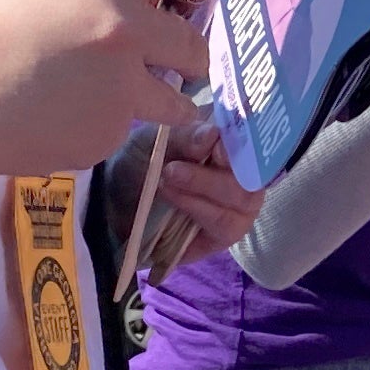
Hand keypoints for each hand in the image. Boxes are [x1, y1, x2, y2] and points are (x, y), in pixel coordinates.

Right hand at [0, 0, 213, 171]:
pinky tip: (65, 120)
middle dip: (189, 56)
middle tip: (175, 62)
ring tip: (119, 98)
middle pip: (195, 44)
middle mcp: (125, 31)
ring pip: (176, 100)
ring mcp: (122, 88)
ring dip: (164, 101)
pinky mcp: (111, 134)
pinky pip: (127, 129)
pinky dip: (106, 127)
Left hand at [147, 114, 258, 259]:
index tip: (215, 144)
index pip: (257, 140)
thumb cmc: (141, 161)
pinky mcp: (224, 234)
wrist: (112, 200)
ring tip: (166, 182)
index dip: (242, 142)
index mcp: (233, 141)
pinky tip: (173, 201)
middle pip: (253, 174)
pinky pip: (227, 226)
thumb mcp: (157, 140)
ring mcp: (238, 206)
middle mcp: (245, 173)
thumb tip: (214, 134)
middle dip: (212, 171)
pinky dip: (199, 211)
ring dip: (203, 190)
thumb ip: (185, 136)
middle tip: (171, 169)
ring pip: (244, 200)